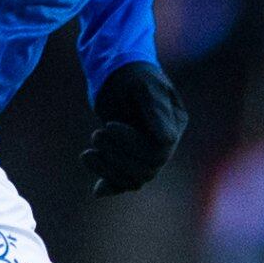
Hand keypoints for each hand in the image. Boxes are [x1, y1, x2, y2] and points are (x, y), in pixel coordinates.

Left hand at [83, 60, 186, 194]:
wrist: (114, 73)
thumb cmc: (130, 73)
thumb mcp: (143, 86)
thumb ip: (154, 109)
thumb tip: (166, 140)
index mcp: (175, 122)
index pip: (159, 148)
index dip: (132, 143)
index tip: (109, 124)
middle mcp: (166, 141)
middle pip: (149, 166)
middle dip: (118, 155)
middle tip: (96, 134)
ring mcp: (149, 152)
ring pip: (136, 178)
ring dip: (110, 169)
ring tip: (88, 153)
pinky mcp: (130, 158)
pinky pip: (125, 181)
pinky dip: (111, 184)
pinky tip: (96, 189)